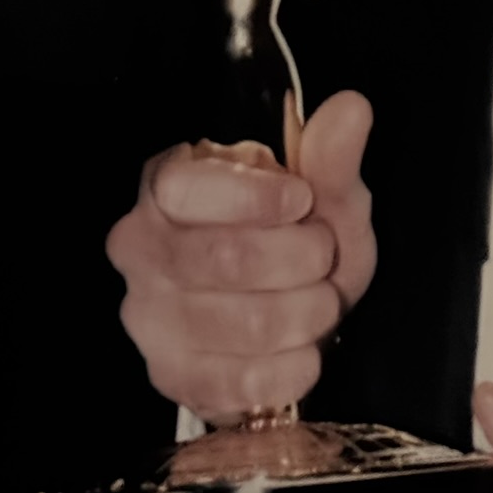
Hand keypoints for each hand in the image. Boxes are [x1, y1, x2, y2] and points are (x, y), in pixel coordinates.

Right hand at [105, 89, 375, 421]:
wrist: (289, 312)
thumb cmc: (295, 239)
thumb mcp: (323, 195)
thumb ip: (332, 156)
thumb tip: (349, 110)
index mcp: (169, 186)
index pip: (187, 189)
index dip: (253, 198)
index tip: (302, 200)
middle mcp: (143, 250)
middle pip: (225, 259)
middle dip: (302, 259)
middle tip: (325, 254)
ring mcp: (150, 318)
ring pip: (243, 324)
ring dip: (307, 313)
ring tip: (321, 300)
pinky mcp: (172, 376)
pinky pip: (240, 383)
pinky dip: (292, 368)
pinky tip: (304, 349)